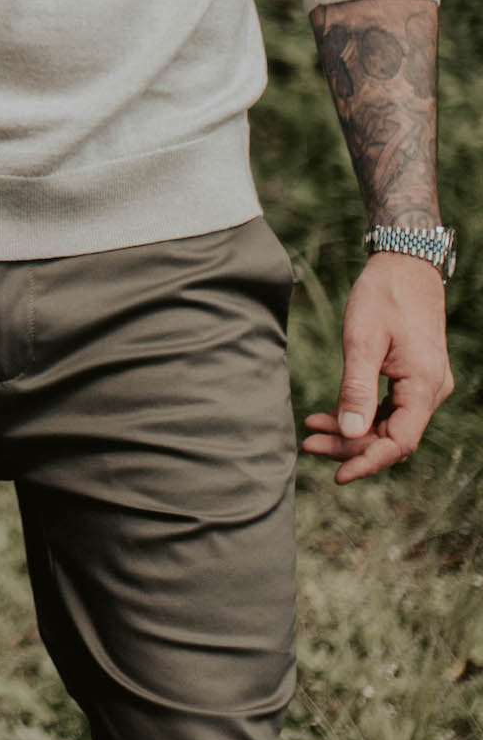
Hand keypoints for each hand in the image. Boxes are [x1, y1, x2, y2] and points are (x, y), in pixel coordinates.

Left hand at [301, 252, 454, 483]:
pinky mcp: (415, 377)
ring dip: (352, 432)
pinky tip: (330, 416)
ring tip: (312, 430)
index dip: (367, 461)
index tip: (336, 474)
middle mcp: (431, 390)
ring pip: (389, 424)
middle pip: (391, 437)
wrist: (405, 264)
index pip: (398, 442)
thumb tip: (349, 431)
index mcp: (423, 385)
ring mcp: (425, 385)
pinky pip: (390, 409)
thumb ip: (356, 388)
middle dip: (350, 446)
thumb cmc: (383, 295)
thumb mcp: (362, 340)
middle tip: (308, 444)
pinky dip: (361, 415)